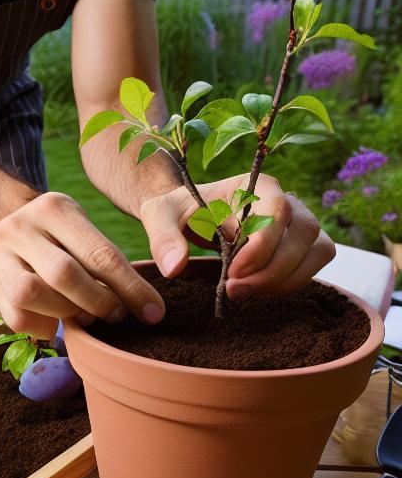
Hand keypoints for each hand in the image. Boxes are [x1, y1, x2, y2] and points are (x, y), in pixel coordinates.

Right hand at [0, 192, 165, 339]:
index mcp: (54, 208)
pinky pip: (16, 317)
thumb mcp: (83, 228)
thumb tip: (146, 307)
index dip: (130, 288)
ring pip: (30, 295)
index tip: (153, 312)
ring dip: (66, 314)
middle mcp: (20, 227)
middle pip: (62, 274)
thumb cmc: (61, 233)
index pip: (99, 254)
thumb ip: (106, 259)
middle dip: (97, 302)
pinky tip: (58, 322)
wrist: (7, 218)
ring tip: (85, 315)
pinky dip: (43, 327)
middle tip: (116, 314)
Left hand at [139, 172, 334, 299]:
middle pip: (304, 233)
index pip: (278, 210)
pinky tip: (256, 290)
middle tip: (233, 290)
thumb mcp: (159, 217)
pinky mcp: (299, 244)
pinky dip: (291, 282)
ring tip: (243, 292)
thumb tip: (174, 269)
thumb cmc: (176, 210)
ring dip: (285, 279)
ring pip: (317, 250)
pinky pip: (313, 263)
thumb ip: (163, 239)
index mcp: (254, 185)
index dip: (261, 245)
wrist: (186, 214)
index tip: (232, 272)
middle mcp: (284, 199)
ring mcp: (297, 221)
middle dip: (272, 270)